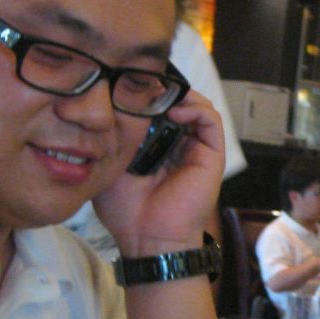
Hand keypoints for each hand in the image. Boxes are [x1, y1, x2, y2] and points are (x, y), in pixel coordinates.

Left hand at [95, 93, 226, 255]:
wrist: (147, 237)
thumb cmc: (126, 210)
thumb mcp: (109, 165)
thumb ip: (111, 138)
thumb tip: (107, 106)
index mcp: (156, 145)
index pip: (158, 108)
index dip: (147, 92)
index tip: (130, 81)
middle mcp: (178, 144)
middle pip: (178, 102)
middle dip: (162, 88)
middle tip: (143, 82)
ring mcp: (196, 148)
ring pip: (197, 105)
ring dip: (180, 95)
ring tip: (160, 96)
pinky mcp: (212, 155)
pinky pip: (211, 119)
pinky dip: (195, 108)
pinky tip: (175, 111)